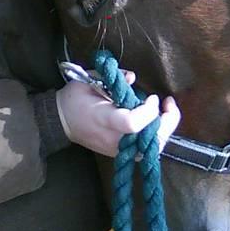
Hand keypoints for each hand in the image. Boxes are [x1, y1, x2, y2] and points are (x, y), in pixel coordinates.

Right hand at [56, 80, 180, 157]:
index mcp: (104, 119)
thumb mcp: (89, 80)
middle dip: (167, 123)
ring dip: (164, 130)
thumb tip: (133, 78)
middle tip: (168, 103)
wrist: (61, 121)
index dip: (148, 111)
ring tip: (165, 111)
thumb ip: (113, 77)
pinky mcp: (120, 153)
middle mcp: (113, 139)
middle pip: (150, 142)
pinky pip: (145, 150)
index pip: (132, 123)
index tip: (151, 97)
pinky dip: (156, 136)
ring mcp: (117, 150)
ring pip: (152, 149)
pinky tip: (156, 121)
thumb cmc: (74, 99)